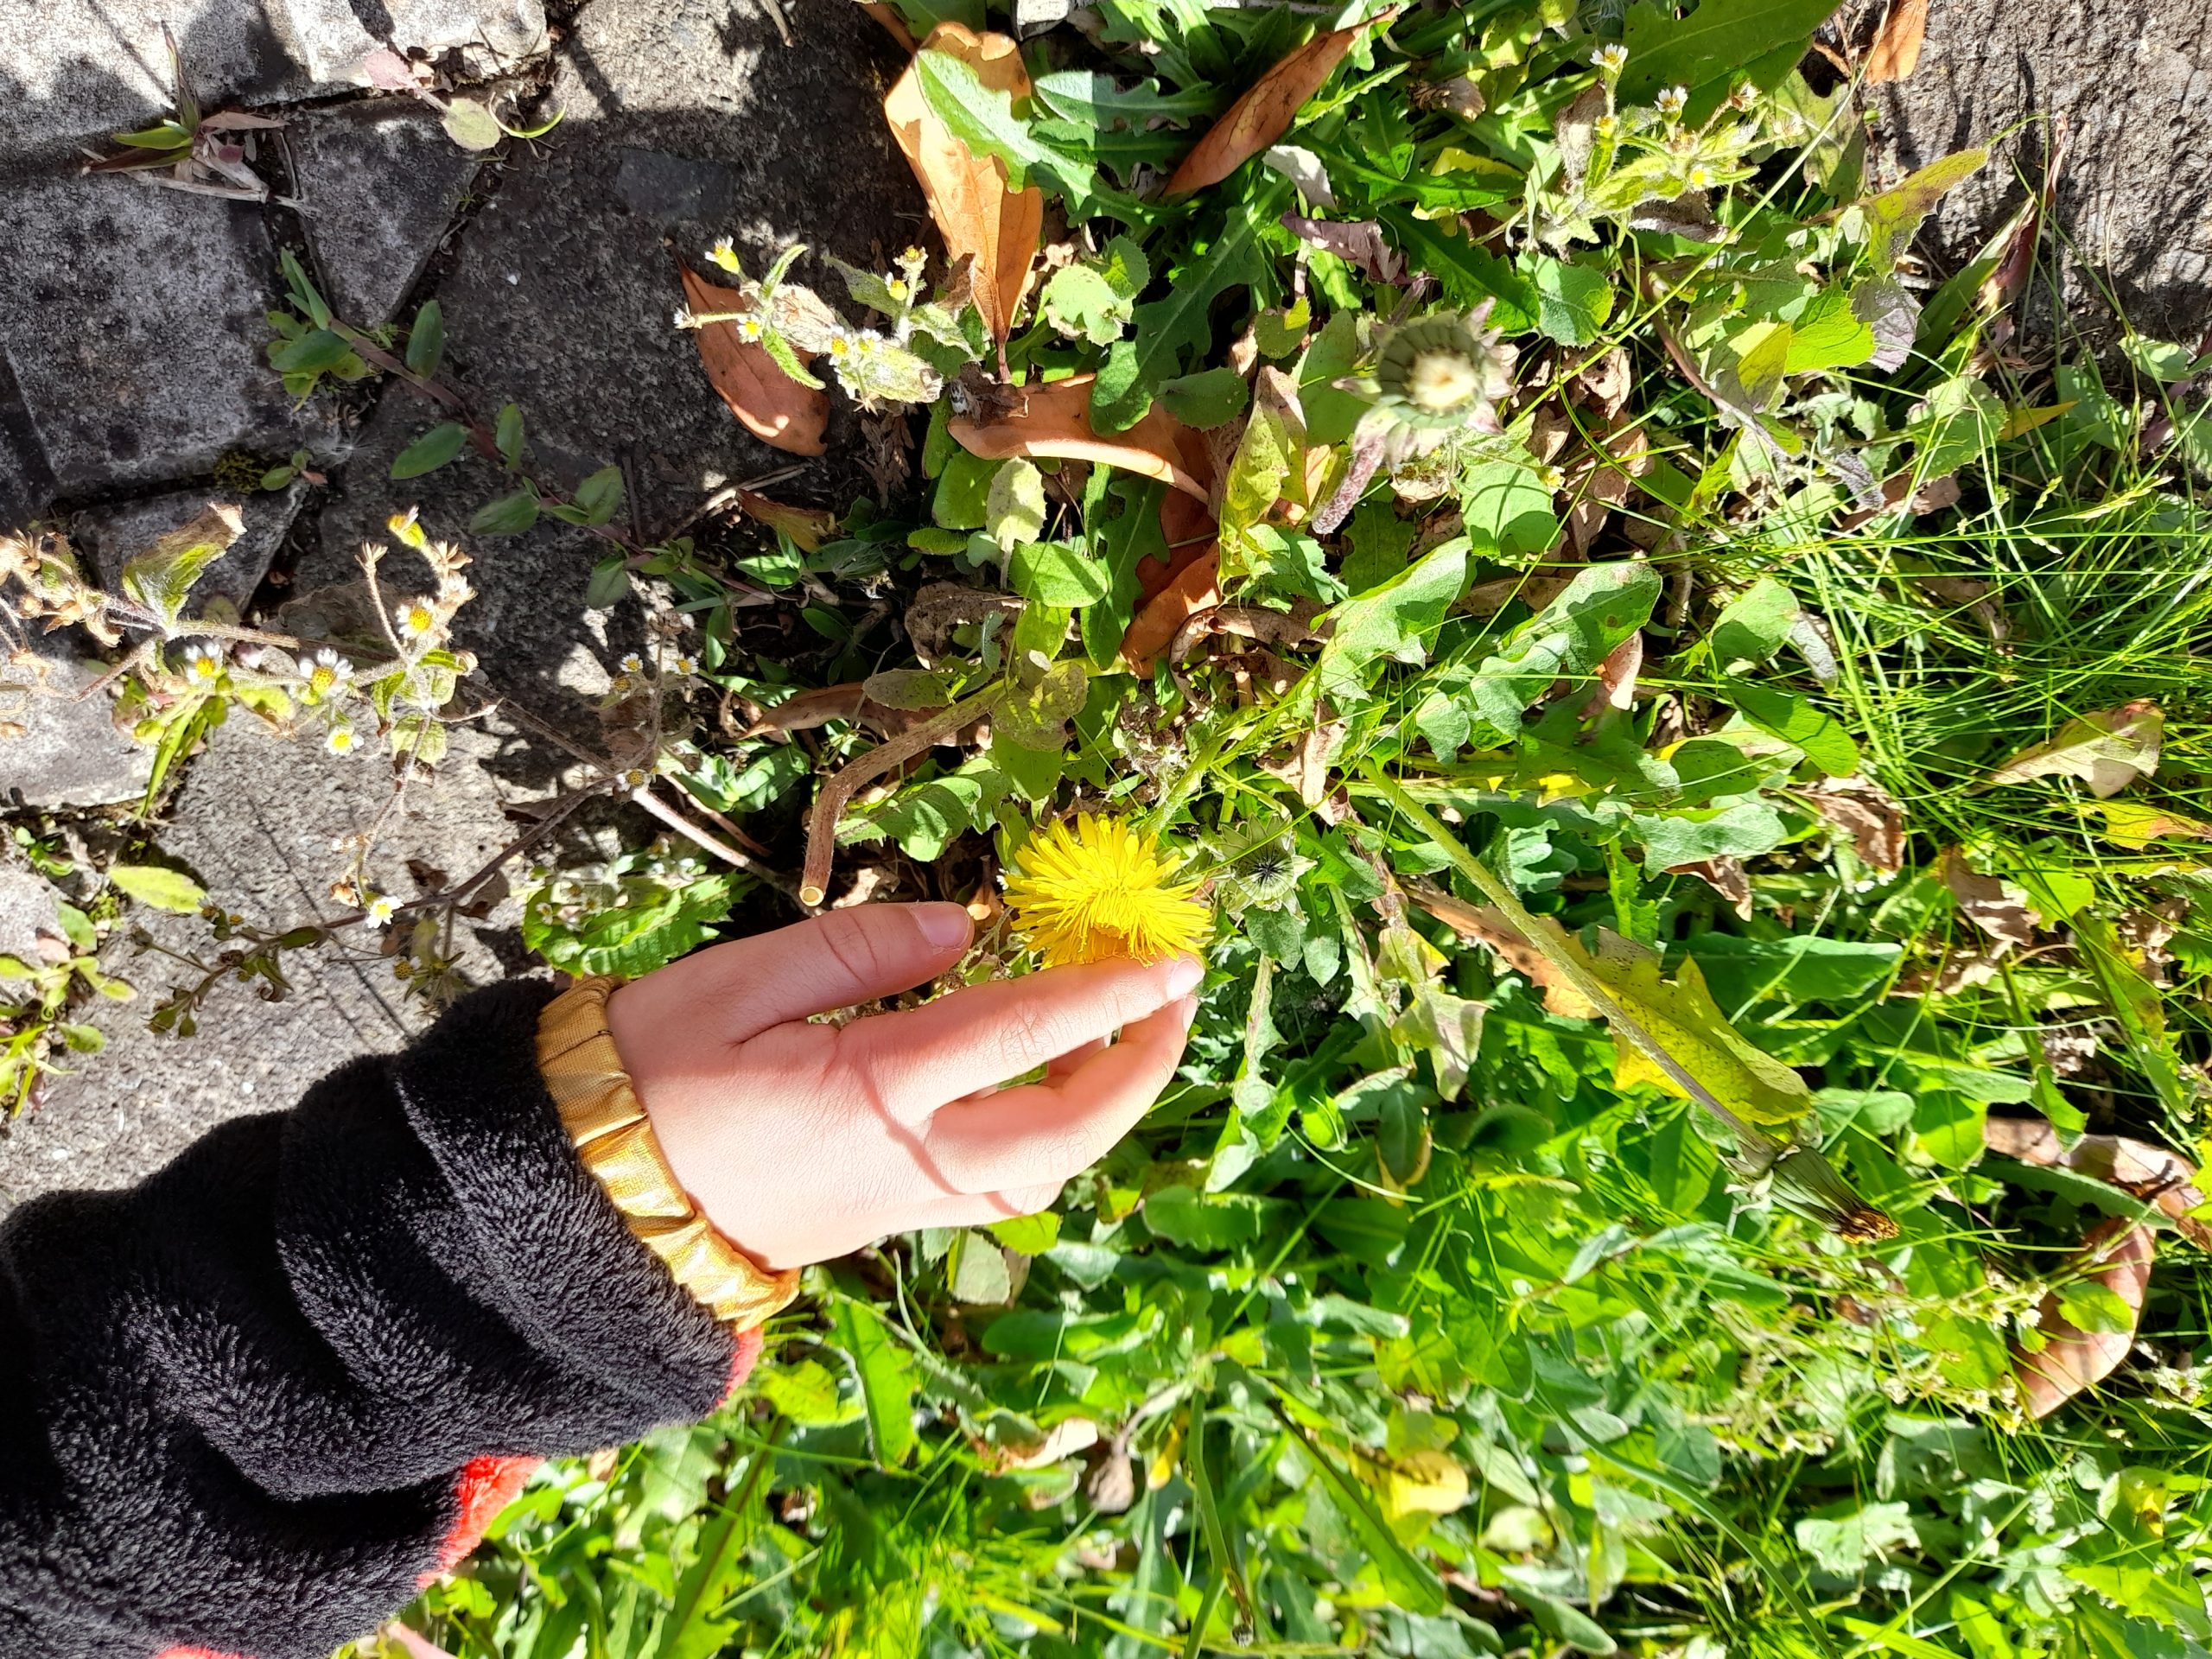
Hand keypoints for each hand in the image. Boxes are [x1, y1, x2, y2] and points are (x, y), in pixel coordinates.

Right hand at [604, 903, 1200, 1271]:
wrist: (580, 1204)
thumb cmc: (643, 1075)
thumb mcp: (737, 983)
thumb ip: (857, 949)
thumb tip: (959, 926)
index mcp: (876, 1089)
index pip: (1028, 1033)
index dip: (1112, 992)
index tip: (1176, 957)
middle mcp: (908, 1159)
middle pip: (1065, 1131)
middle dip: (1138, 1069)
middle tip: (1175, 1001)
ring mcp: (898, 1202)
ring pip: (1039, 1174)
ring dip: (1101, 1113)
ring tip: (1124, 1041)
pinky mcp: (881, 1222)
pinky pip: (995, 1192)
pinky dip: (1047, 1143)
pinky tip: (1045, 1093)